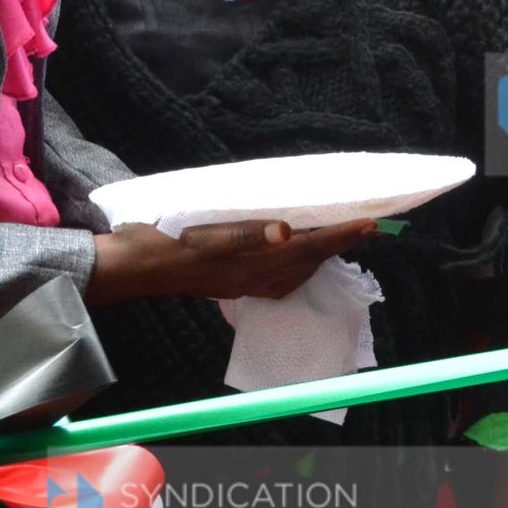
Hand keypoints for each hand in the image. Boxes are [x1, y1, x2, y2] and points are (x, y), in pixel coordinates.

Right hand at [86, 219, 378, 305]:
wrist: (134, 266)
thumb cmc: (167, 243)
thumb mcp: (204, 235)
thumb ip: (246, 233)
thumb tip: (287, 231)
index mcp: (254, 264)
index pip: (311, 248)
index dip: (344, 235)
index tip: (373, 224)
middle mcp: (256, 278)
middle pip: (311, 261)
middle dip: (343, 243)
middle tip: (372, 228)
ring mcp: (246, 283)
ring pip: (298, 270)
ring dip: (324, 254)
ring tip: (344, 238)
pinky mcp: (236, 283)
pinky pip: (280, 277)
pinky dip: (299, 265)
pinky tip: (298, 256)